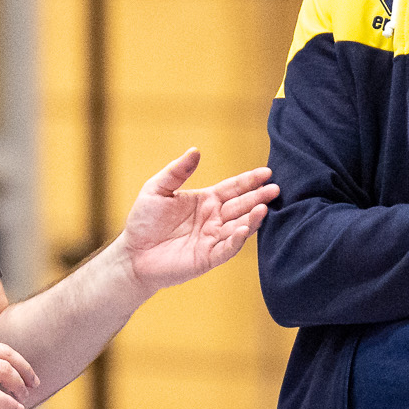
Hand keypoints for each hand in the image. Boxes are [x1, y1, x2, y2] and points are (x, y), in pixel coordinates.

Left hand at [114, 149, 278, 292]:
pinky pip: (227, 248)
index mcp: (206, 201)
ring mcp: (213, 239)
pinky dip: (237, 240)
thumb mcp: (157, 189)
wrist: (133, 254)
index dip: (250, 181)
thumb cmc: (144, 221)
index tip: (267, 172)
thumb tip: (196, 151)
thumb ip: (177, 171)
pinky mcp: (208, 258)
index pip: (233, 188)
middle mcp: (214, 219)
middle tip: (276, 189)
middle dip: (259, 197)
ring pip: (239, 226)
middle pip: (241, 205)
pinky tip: (245, 229)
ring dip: (253, 218)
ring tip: (265, 207)